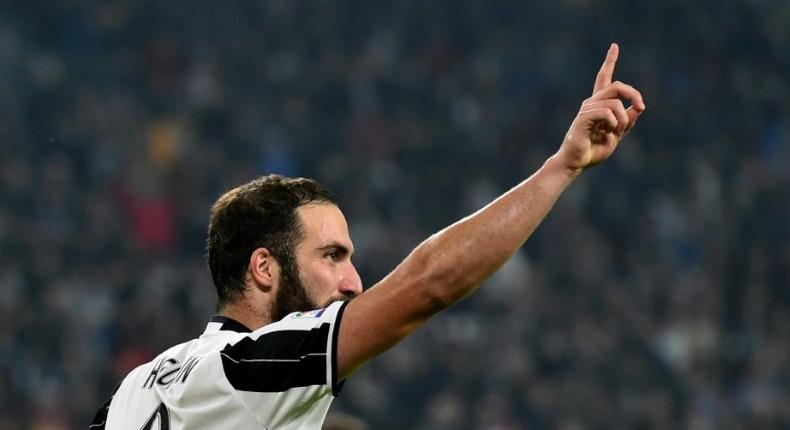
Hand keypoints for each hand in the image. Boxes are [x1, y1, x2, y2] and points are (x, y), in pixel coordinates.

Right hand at [556, 43, 645, 174]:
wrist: (575, 163)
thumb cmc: (593, 150)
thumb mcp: (617, 135)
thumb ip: (627, 121)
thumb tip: (638, 108)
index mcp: (599, 105)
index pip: (604, 79)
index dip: (609, 62)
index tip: (614, 46)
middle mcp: (592, 103)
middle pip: (616, 86)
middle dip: (633, 94)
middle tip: (641, 107)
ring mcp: (587, 109)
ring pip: (615, 102)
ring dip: (622, 119)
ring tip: (616, 132)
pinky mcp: (583, 118)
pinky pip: (606, 113)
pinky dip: (614, 123)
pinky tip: (608, 132)